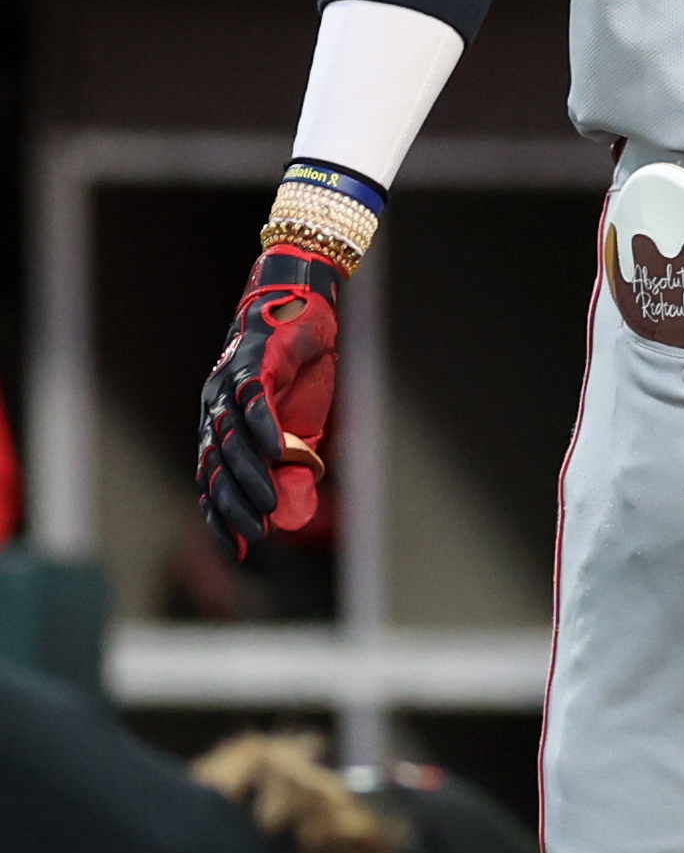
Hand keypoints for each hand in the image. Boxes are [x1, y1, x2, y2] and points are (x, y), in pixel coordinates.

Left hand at [196, 247, 344, 554]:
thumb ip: (292, 464)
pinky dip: (265, 429)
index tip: (236, 547)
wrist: (302, 305)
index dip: (221, 513)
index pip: (212, 478)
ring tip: (270, 509)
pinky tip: (279, 455)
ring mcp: (230, 386)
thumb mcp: (301, 425)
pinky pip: (254, 401)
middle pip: (217, 465)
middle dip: (235, 505)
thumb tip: (291, 511)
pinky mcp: (254, 364)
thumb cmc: (300, 367)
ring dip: (250, 477)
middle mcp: (215, 407)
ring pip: (232, 439)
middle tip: (254, 537)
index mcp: (220, 424)